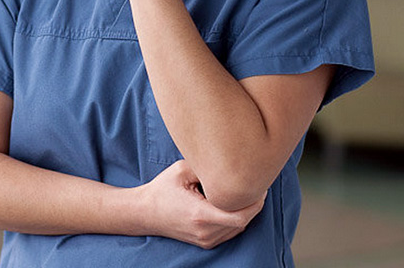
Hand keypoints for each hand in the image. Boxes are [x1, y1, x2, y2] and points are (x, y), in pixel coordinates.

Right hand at [132, 160, 264, 248]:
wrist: (145, 213)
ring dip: (247, 211)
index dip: (254, 201)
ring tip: (247, 192)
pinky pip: (231, 231)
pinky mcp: (206, 242)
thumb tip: (230, 160)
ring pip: (240, 228)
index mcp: (200, 214)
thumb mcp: (181, 170)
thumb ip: (206, 166)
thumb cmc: (163, 190)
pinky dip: (238, 218)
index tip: (258, 184)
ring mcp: (206, 239)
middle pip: (244, 221)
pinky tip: (236, 203)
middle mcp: (205, 231)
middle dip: (254, 204)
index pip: (240, 216)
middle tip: (257, 185)